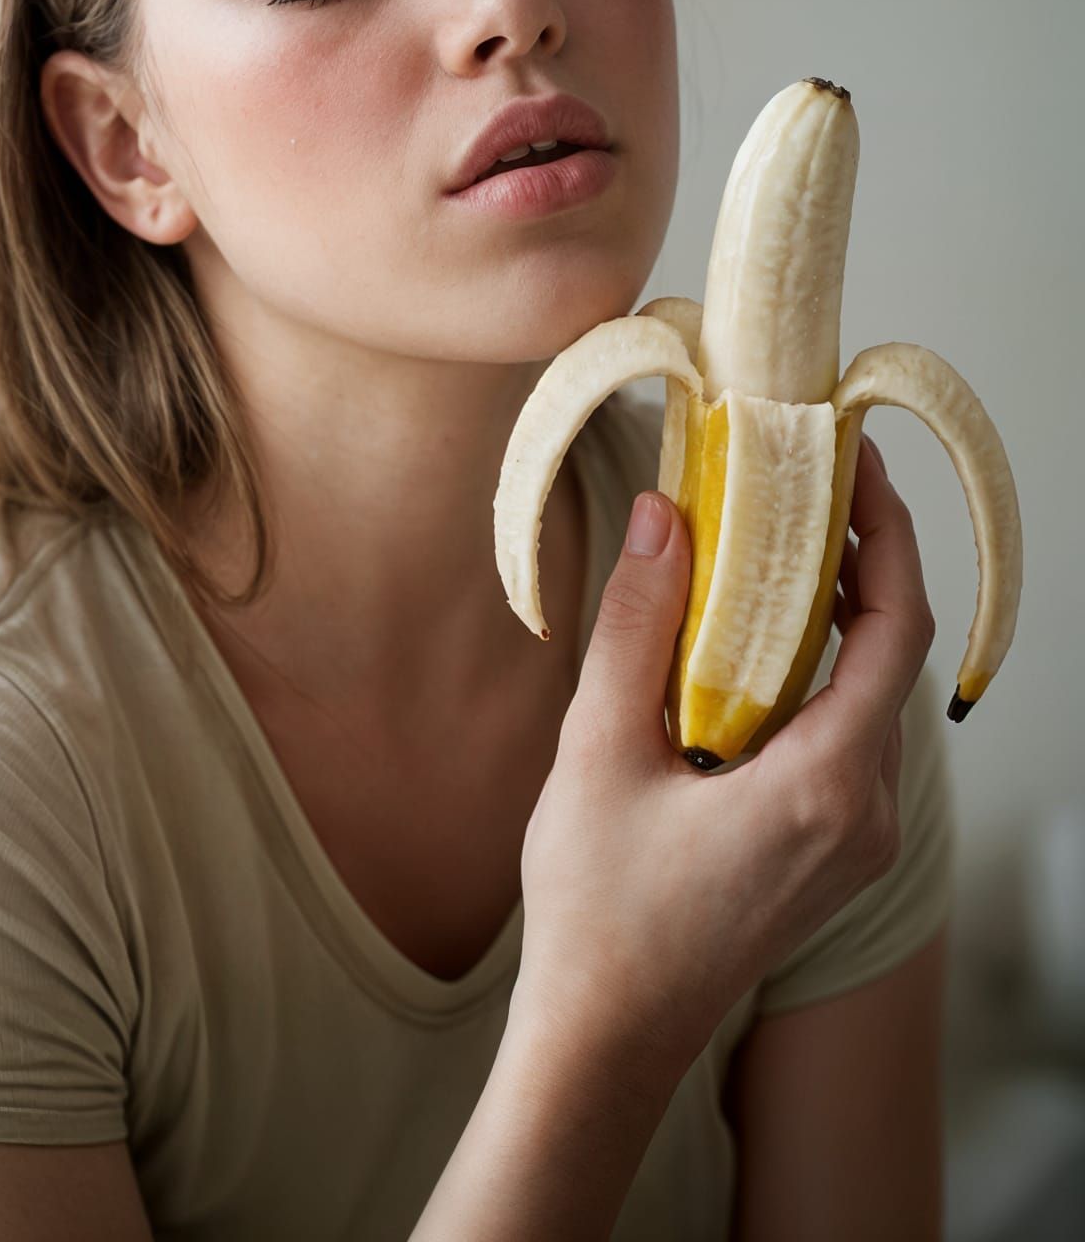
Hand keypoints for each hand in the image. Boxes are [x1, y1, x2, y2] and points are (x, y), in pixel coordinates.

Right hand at [513, 432, 935, 1075]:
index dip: (887, 533)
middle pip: (896, 656)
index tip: (854, 462)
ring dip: (840, 616)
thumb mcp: (600, 751)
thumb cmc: (598, 908)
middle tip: (808, 486)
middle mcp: (863, 814)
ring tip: (780, 546)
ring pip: (873, 697)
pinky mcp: (831, 854)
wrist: (606, 1034)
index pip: (898, 627)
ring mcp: (855, 841)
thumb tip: (665, 515)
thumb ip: (638, 626)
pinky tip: (763, 642)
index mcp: (824, 786)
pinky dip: (821, 672)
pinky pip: (850, 736)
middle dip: (863, 561)